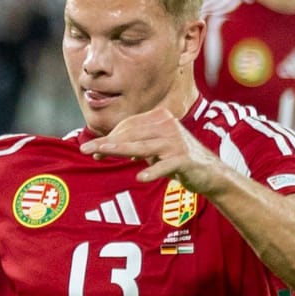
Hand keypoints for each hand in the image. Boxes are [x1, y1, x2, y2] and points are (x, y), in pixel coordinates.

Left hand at [79, 105, 229, 192]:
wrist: (208, 172)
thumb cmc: (175, 158)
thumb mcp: (152, 149)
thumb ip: (131, 145)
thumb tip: (102, 148)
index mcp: (160, 118)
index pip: (128, 125)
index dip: (109, 137)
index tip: (92, 149)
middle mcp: (168, 126)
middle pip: (131, 133)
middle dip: (107, 143)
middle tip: (86, 150)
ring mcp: (177, 142)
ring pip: (144, 146)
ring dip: (121, 149)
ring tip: (103, 152)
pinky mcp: (185, 159)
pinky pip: (166, 165)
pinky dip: (153, 171)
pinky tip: (140, 177)